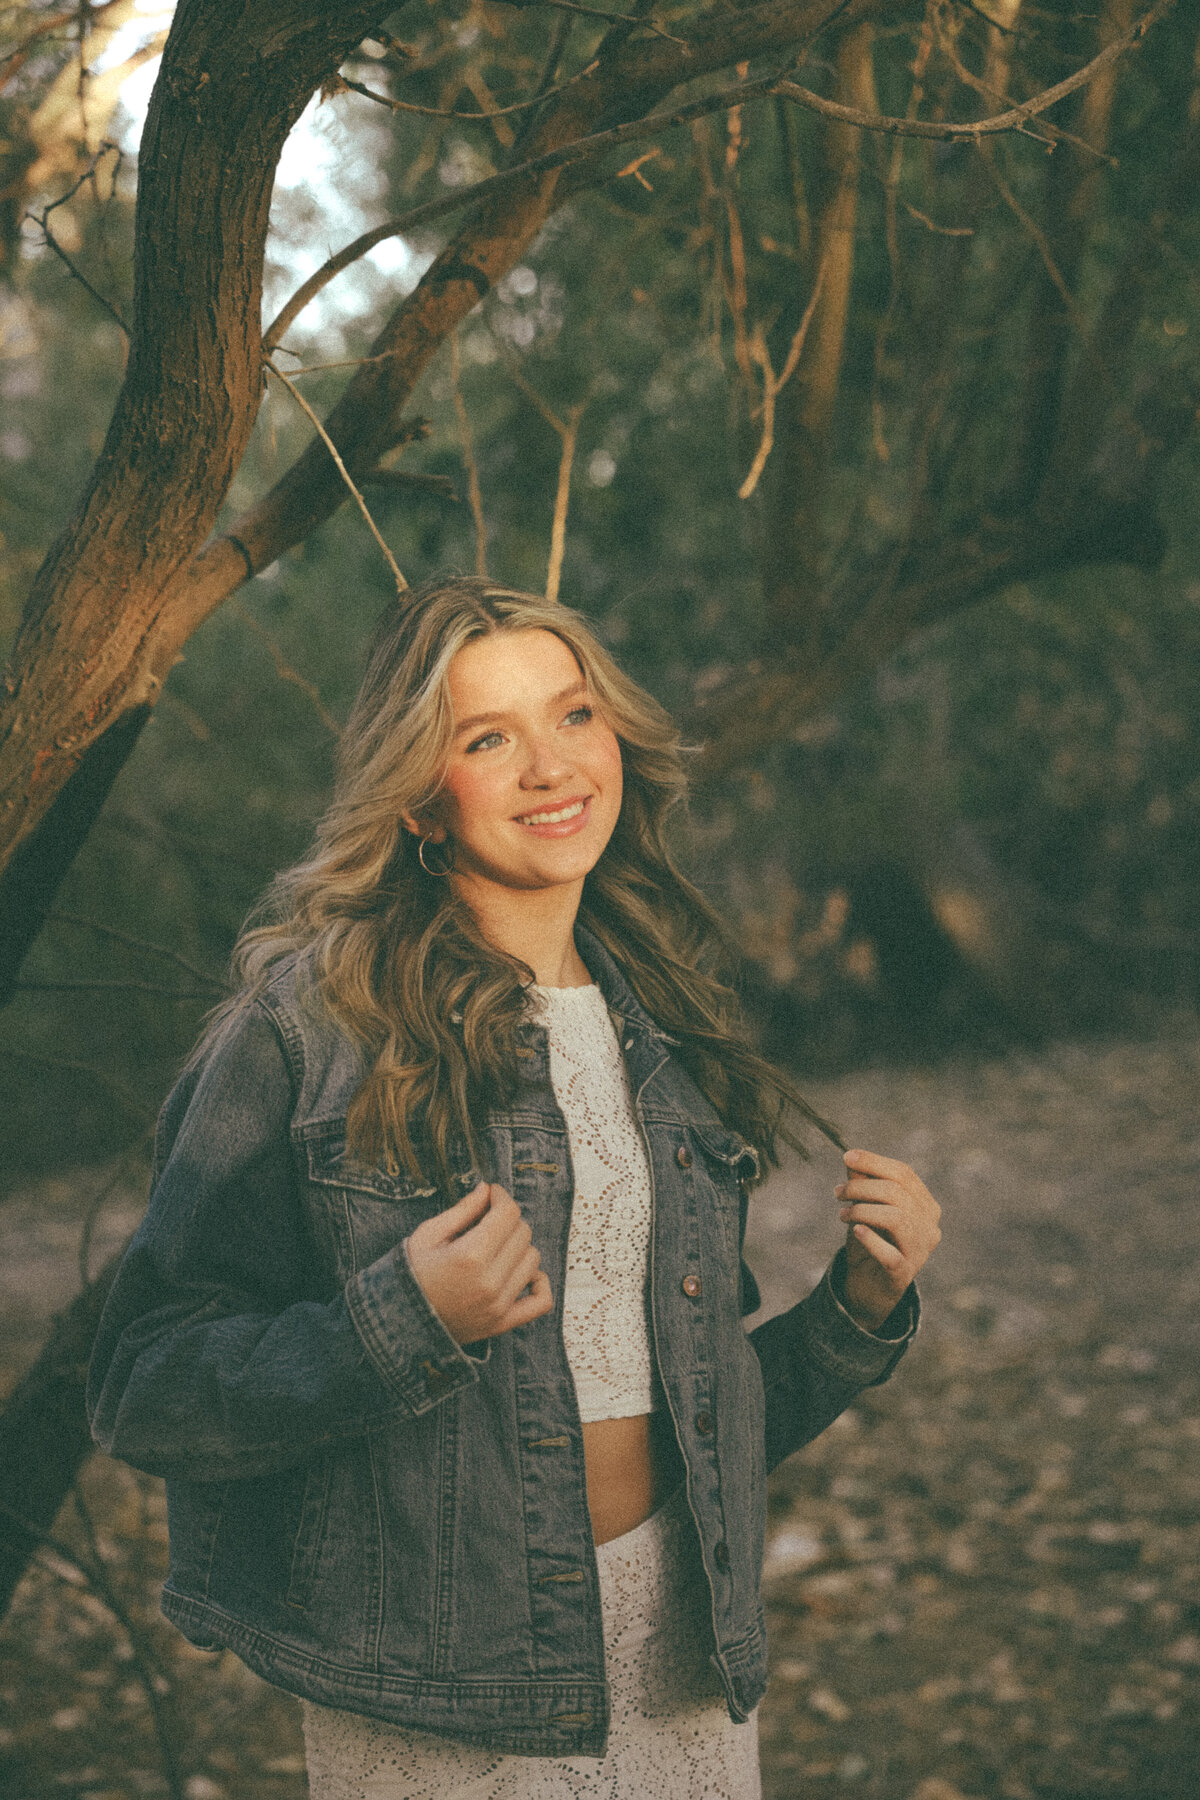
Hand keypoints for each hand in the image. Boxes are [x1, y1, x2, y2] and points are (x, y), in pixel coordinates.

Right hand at [404, 1182, 552, 1344]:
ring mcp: (498, 1305)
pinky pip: (541, 1301)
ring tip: (498, 1246)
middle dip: (508, 1219)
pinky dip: (539, 1283)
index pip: (507, 1214)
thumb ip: (463, 1210)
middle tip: (489, 1219)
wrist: (399, 1320)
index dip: (501, 1197)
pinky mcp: (502, 1323)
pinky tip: (522, 1273)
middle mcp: (489, 1282)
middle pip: (523, 1234)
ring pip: (533, 1260)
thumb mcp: (428, 1235)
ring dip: (519, 1247)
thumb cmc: (411, 1274)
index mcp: (469, 1256)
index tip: (492, 1194)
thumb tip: (487, 1190)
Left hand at [834, 1148, 940, 1330]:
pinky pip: (890, 1254)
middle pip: (897, 1193)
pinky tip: (856, 1232)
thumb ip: (863, 1184)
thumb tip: (852, 1159)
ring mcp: (920, 1252)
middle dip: (861, 1187)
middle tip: (837, 1192)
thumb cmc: (871, 1242)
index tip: (846, 1156)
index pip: (904, 1174)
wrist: (869, 1287)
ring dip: (862, 1210)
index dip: (874, 1162)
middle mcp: (930, 1227)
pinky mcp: (904, 1274)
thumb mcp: (865, 1208)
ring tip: (842, 1214)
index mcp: (926, 1206)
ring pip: (896, 1218)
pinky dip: (871, 1240)